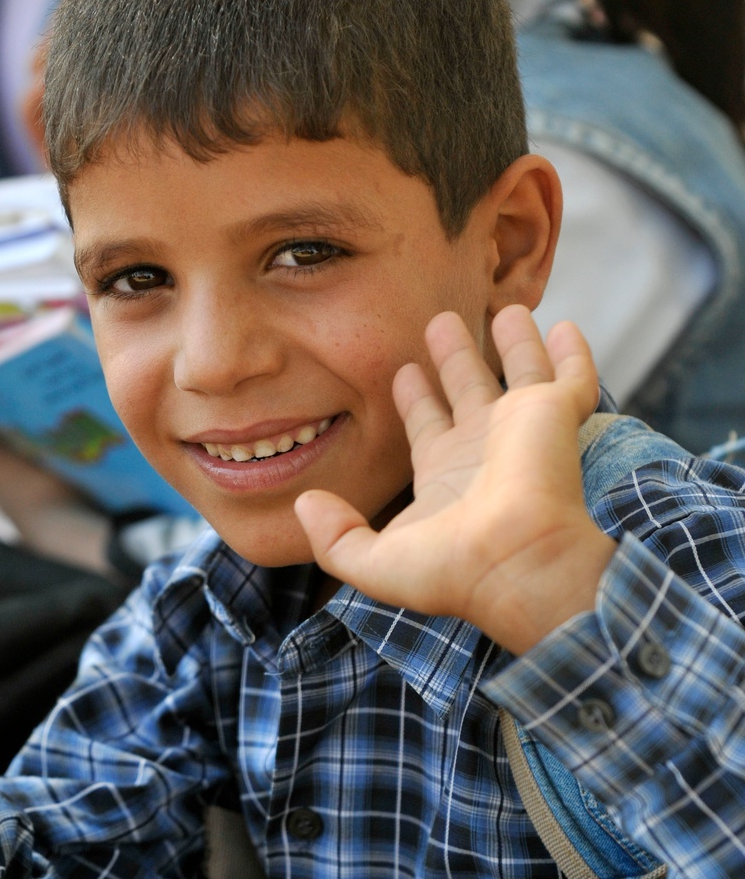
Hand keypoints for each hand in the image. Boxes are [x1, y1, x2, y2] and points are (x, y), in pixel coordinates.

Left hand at [294, 306, 615, 654]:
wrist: (514, 563)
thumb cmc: (448, 568)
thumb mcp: (373, 561)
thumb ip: (334, 535)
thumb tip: (306, 504)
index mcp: (443, 474)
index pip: (426, 424)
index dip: (414, 398)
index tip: (402, 370)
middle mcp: (483, 447)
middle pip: (466, 389)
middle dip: (453, 356)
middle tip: (438, 320)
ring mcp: (522, 429)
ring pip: (519, 373)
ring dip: (512, 343)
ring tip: (504, 310)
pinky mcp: (556, 414)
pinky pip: (571, 375)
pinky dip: (571, 351)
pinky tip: (564, 325)